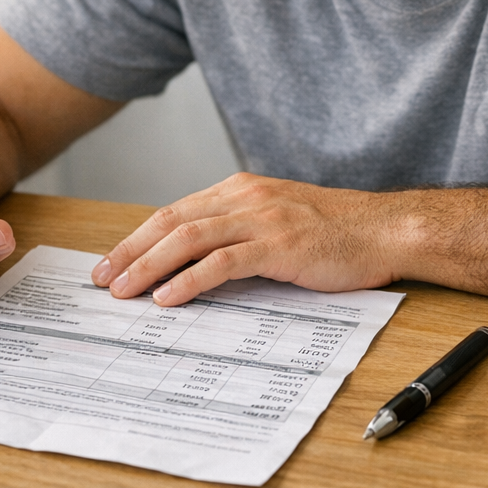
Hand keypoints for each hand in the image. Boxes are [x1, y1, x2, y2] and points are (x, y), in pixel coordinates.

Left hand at [91, 173, 400, 305]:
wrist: (386, 229)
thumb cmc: (337, 231)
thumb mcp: (279, 220)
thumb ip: (240, 231)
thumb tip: (196, 263)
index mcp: (241, 190)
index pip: (175, 211)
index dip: (138, 237)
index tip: (111, 261)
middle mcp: (246, 198)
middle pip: (171, 220)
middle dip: (130, 250)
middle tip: (101, 278)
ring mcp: (263, 219)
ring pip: (189, 238)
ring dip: (149, 266)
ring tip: (123, 291)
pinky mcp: (280, 245)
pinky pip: (222, 262)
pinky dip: (189, 280)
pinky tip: (167, 298)